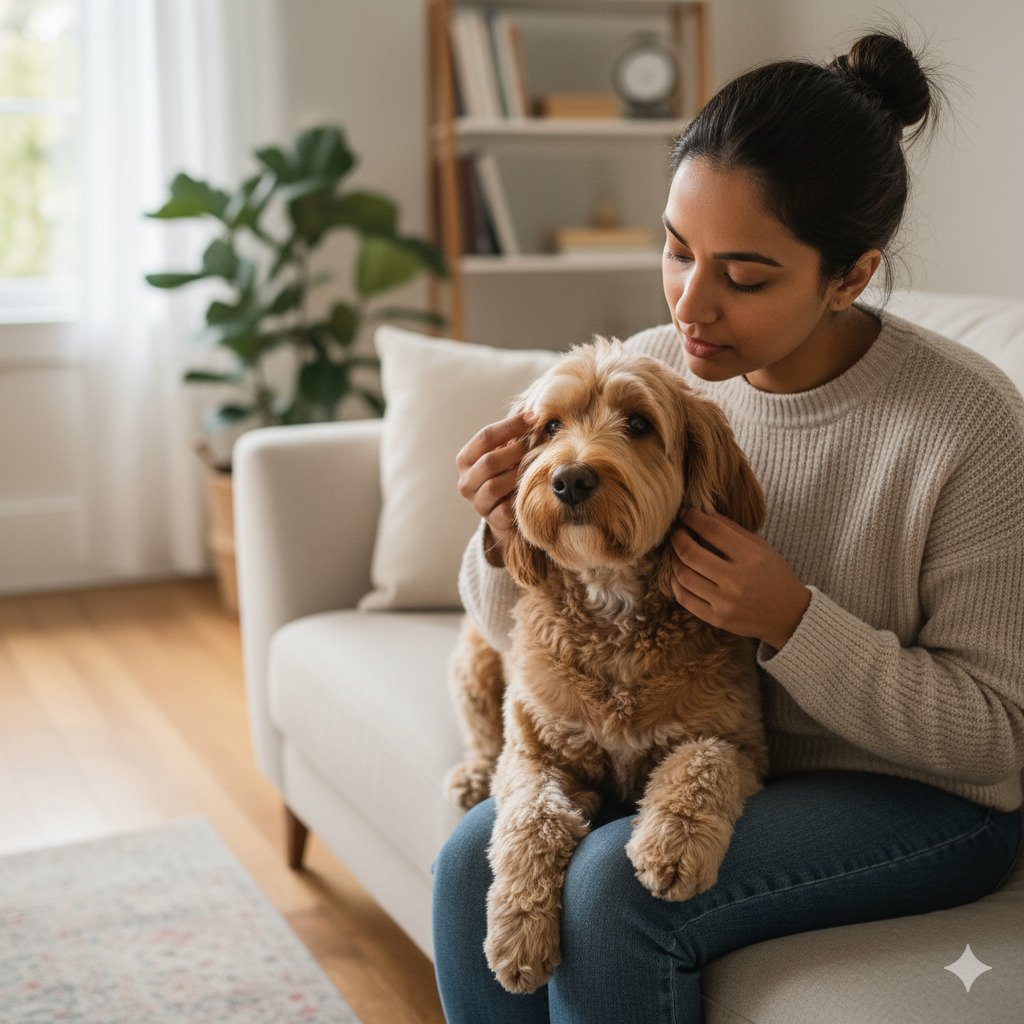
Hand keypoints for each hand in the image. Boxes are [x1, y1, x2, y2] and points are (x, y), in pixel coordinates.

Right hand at [456, 410, 536, 566]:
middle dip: (516, 451)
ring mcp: (477, 502)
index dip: (511, 425)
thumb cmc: (506, 473)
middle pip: (489, 461)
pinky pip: (507, 507)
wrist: (505, 512)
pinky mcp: (492, 520)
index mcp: (465, 459)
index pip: (485, 437)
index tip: (534, 417)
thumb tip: (534, 415)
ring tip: (532, 466)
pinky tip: (530, 488)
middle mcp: (466, 481)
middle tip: (534, 445)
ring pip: (495, 485)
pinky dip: (519, 496)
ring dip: (517, 474)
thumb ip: (512, 437)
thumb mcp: (504, 453)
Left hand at [670, 508, 810, 650]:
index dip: (693, 518)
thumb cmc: (775, 576)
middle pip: (692, 553)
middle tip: (676, 533)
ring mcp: (726, 602)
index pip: (712, 530)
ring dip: (674, 560)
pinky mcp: (718, 619)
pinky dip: (676, 583)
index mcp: (752, 557)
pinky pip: (685, 599)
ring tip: (676, 552)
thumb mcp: (762, 548)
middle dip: (678, 538)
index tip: (685, 513)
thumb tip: (705, 511)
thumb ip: (733, 529)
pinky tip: (678, 574)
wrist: (790, 616)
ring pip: (684, 576)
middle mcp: (737, 580)